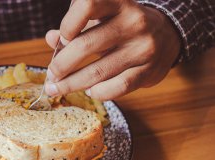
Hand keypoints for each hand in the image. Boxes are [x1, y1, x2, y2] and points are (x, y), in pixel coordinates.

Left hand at [45, 0, 180, 99]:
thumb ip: (75, 27)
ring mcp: (143, 48)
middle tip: (51, 75)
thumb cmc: (123, 26)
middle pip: (85, 45)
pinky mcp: (149, 71)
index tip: (62, 40)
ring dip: (70, 84)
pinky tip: (89, 91)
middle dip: (61, 65)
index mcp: (117, 2)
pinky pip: (116, 87)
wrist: (167, 36)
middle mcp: (133, 21)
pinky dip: (97, 92)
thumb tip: (50, 38)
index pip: (88, 5)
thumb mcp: (101, 18)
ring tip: (57, 88)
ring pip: (97, 72)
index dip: (69, 23)